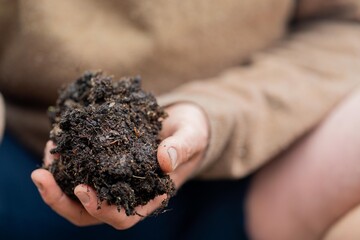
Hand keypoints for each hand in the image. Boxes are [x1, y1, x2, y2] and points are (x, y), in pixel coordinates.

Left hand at [31, 103, 208, 228]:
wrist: (183, 123)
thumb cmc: (190, 134)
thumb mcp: (191, 137)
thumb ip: (182, 148)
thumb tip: (165, 159)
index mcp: (150, 196)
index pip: (122, 216)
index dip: (100, 208)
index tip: (82, 188)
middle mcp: (128, 193)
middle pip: (89, 213)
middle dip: (62, 201)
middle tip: (41, 176)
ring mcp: (114, 179)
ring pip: (78, 195)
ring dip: (56, 182)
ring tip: (46, 155)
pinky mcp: (106, 162)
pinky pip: (81, 170)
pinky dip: (65, 162)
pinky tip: (57, 142)